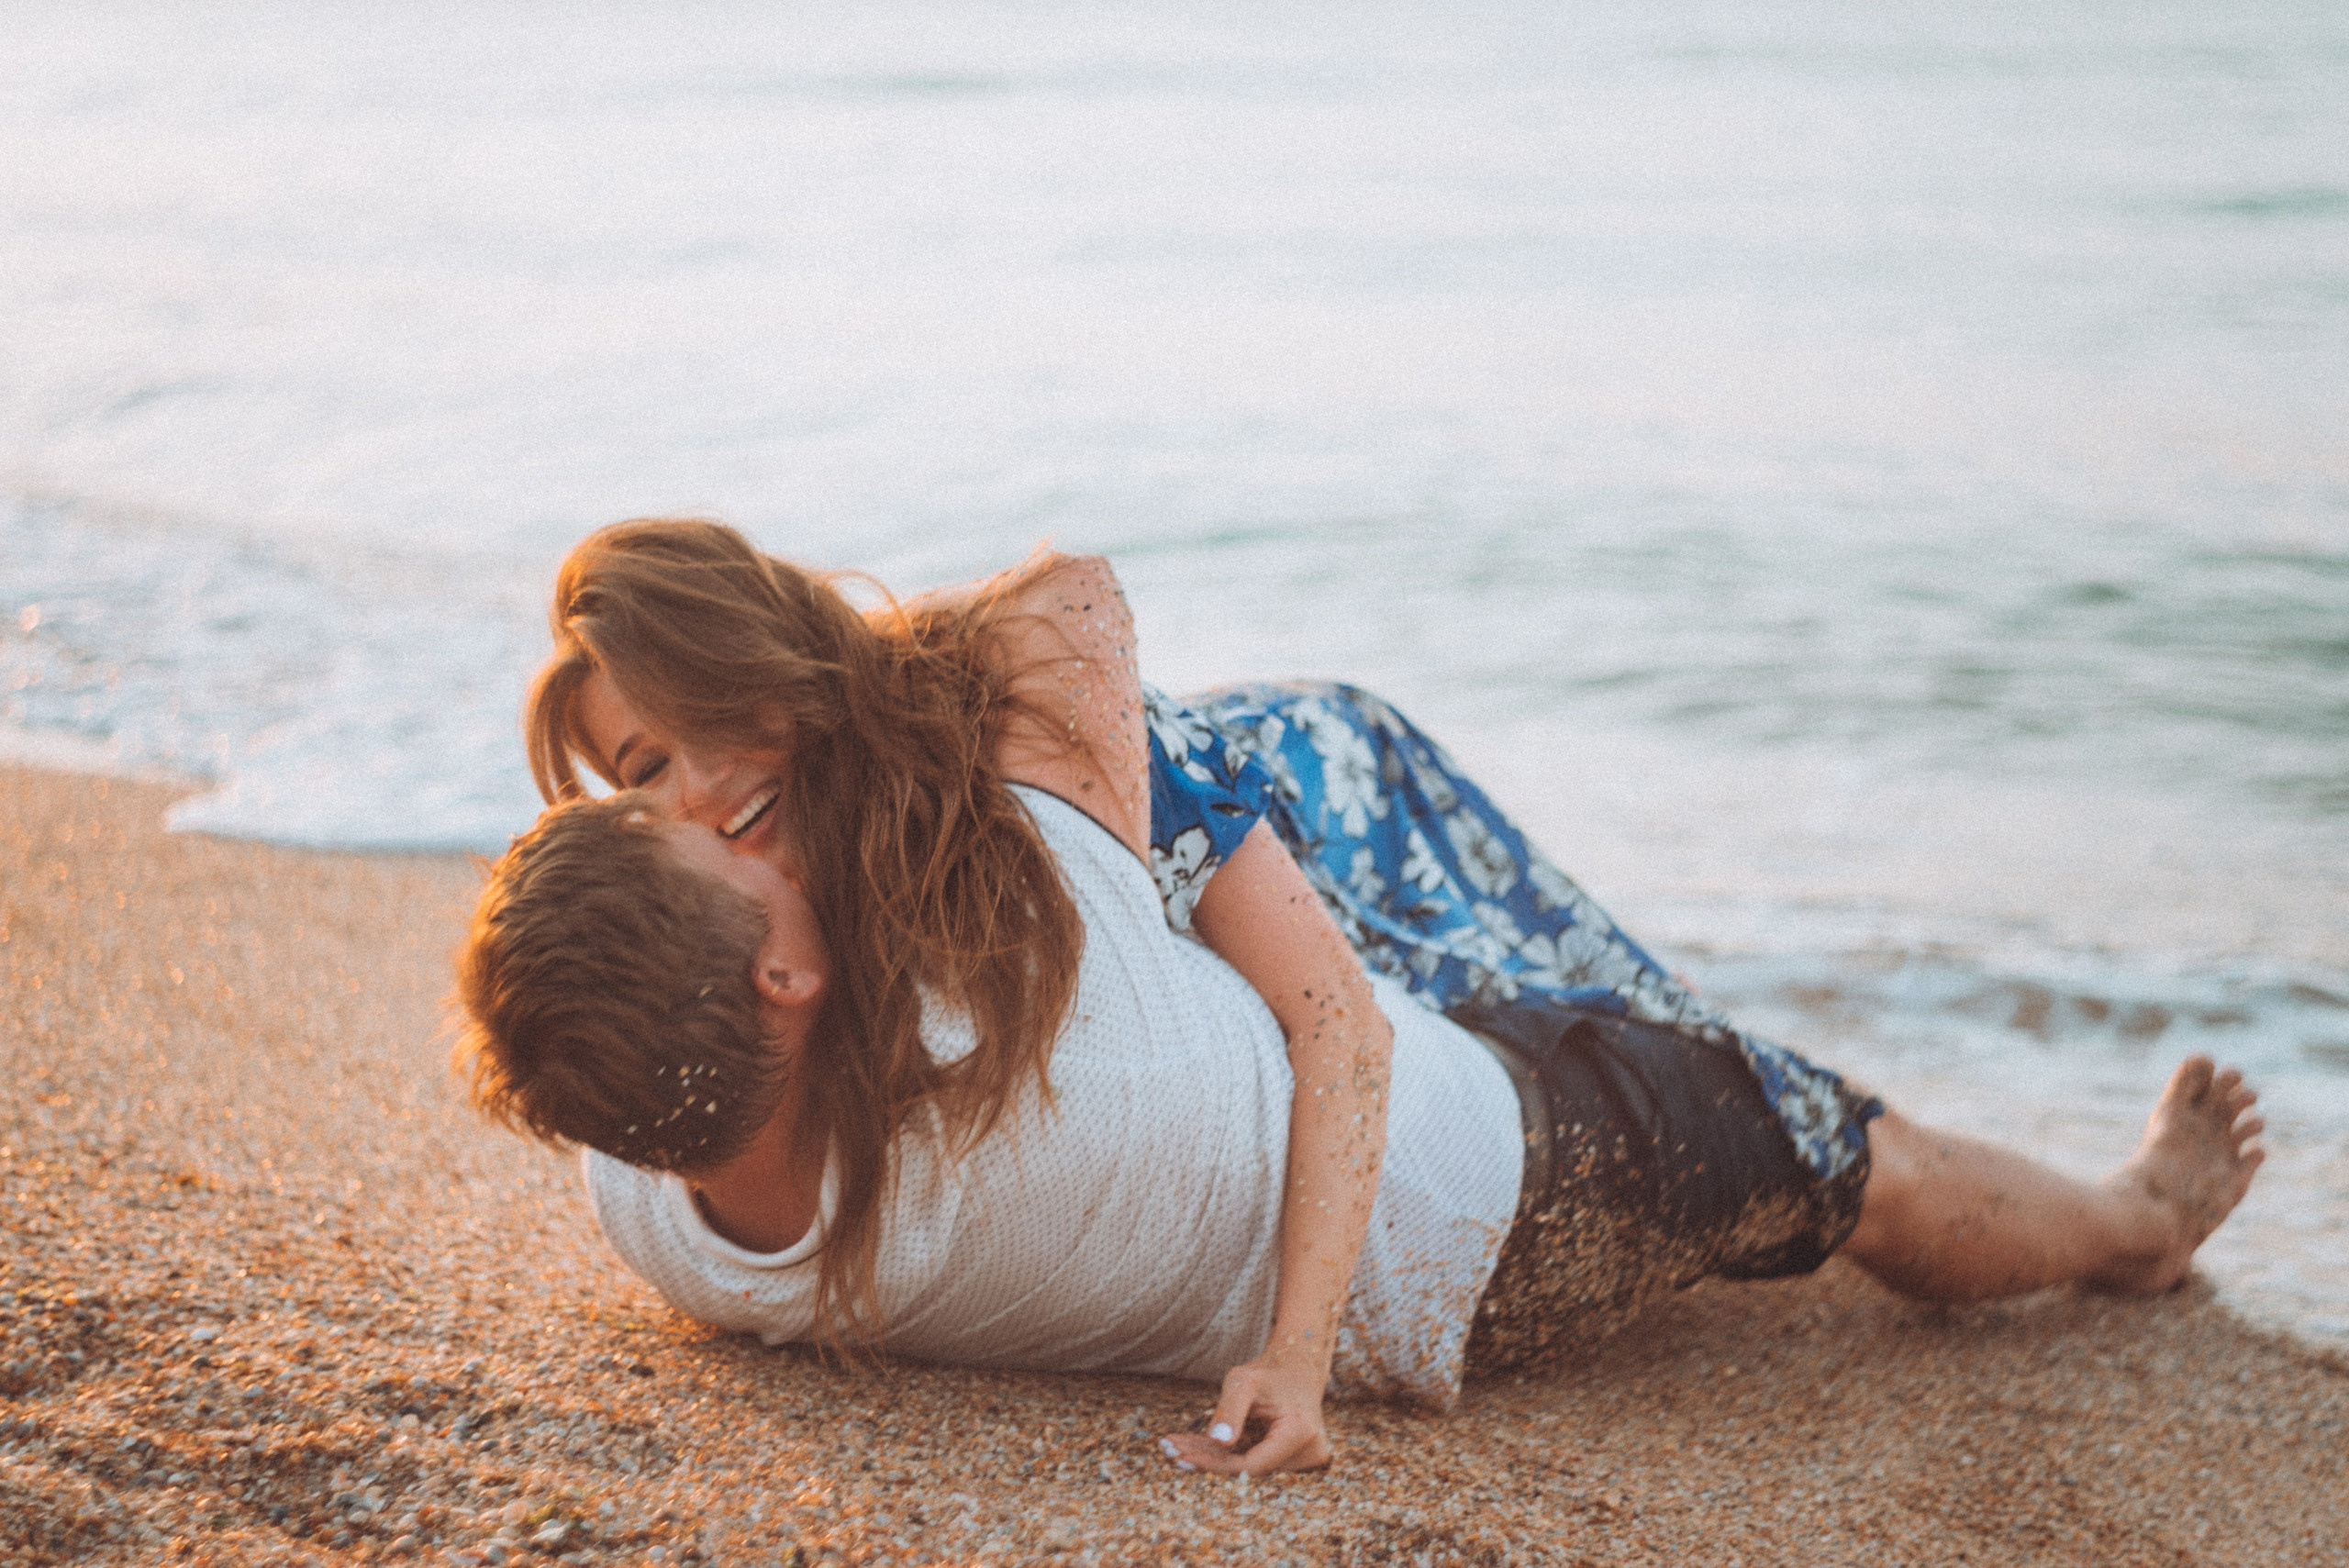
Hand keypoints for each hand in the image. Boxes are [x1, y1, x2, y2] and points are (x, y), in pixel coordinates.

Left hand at [1157, 1353, 1332, 1476]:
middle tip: (1169, 1449)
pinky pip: (1256, 1463)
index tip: (1182, 1457)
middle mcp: (1310, 1453)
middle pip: (1248, 1469)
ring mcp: (1306, 1461)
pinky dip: (1227, 1455)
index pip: (1251, 1465)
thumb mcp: (1243, 1381)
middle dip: (1207, 1460)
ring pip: (1249, 1467)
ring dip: (1213, 1458)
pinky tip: (1195, 1446)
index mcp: (1300, 1432)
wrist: (1299, 1369)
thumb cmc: (1269, 1372)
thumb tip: (1219, 1443)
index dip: (1215, 1464)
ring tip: (1176, 1445)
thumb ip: (1230, 1410)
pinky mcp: (1297, 1463)